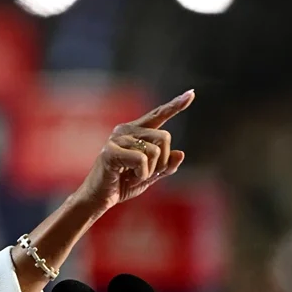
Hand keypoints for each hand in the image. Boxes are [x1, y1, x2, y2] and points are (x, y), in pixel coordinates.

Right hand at [75, 89, 194, 211]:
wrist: (100, 197)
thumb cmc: (123, 184)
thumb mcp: (151, 175)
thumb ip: (166, 165)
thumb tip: (180, 153)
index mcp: (136, 132)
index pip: (158, 115)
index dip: (175, 105)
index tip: (191, 94)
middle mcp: (126, 130)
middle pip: (164, 137)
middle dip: (161, 161)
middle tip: (145, 173)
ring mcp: (117, 139)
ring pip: (154, 151)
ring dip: (149, 171)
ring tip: (133, 175)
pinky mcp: (110, 151)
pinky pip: (141, 160)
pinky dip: (141, 174)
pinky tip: (128, 177)